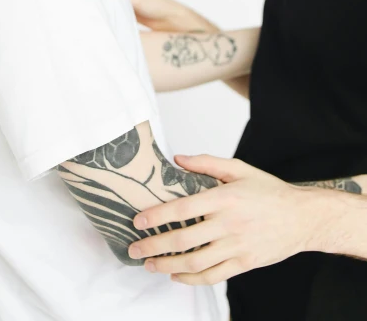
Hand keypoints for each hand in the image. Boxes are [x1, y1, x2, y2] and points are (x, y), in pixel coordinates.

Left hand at [127, 155, 320, 284]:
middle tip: (134, 249)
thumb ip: (206, 163)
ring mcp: (237, 247)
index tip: (138, 221)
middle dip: (154, 246)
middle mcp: (229, 224)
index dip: (157, 216)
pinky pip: (213, 276)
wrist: (303, 217)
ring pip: (195, 262)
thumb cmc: (269, 191)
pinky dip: (191, 279)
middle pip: (184, 240)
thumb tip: (177, 158)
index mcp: (225, 198)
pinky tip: (176, 275)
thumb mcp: (239, 169)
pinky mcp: (244, 264)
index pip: (183, 209)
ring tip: (149, 264)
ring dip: (167, 265)